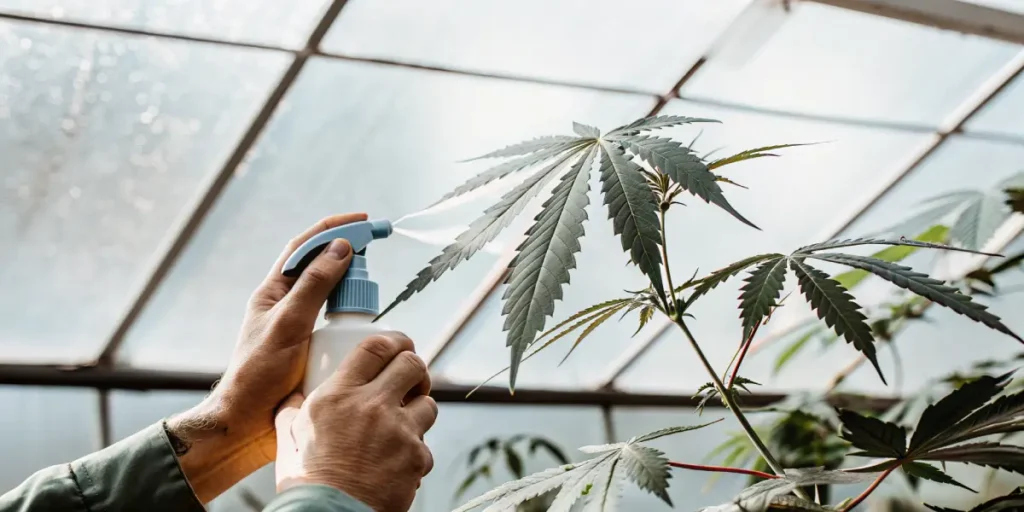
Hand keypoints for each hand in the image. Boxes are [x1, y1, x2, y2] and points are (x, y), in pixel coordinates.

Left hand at [167, 213, 366, 501]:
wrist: (246, 425)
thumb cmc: (257, 376)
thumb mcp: (288, 325)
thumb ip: (314, 286)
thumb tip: (340, 248)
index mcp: (274, 293)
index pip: (305, 247)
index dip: (333, 228)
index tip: (364, 220)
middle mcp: (287, 306)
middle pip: (323, 269)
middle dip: (349, 256)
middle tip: (376, 253)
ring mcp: (299, 328)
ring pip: (333, 298)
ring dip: (354, 291)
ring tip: (373, 295)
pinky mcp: (311, 350)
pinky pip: (338, 326)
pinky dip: (355, 322)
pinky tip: (368, 331)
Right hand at [275, 333, 436, 511]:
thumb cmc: (305, 482)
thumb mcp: (288, 439)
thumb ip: (292, 412)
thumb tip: (292, 398)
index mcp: (339, 395)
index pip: (376, 347)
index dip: (394, 340)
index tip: (399, 345)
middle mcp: (373, 406)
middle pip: (413, 364)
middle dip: (414, 368)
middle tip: (409, 379)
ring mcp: (399, 431)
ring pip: (428, 403)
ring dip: (419, 410)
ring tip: (404, 422)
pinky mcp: (416, 457)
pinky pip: (424, 445)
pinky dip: (414, 451)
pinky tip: (398, 461)